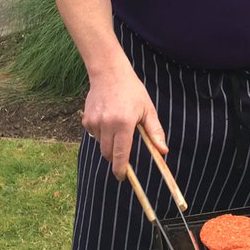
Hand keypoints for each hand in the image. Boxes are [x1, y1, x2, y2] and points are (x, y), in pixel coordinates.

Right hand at [81, 66, 166, 180]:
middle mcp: (106, 124)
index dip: (121, 169)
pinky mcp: (86, 119)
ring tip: (118, 126)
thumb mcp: (148, 110)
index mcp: (123, 123)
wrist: (109, 73)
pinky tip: (108, 119)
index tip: (122, 177)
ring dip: (109, 144)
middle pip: (108, 153)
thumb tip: (164, 151)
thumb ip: (155, 132)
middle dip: (116, 158)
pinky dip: (101, 134)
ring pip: (101, 145)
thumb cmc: (132, 91)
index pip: (121, 154)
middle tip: (124, 155)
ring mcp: (94, 122)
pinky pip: (94, 135)